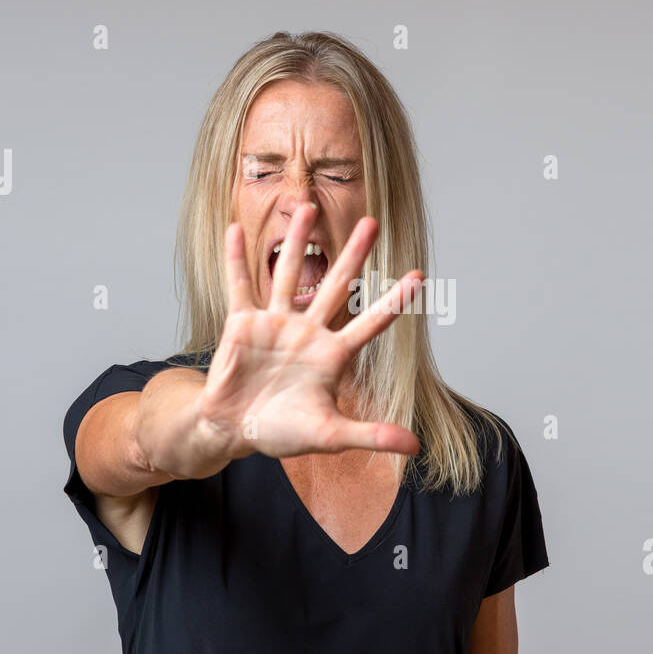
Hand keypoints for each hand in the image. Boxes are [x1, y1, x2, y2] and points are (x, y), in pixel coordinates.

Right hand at [193, 201, 423, 460]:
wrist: (236, 430)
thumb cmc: (284, 431)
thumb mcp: (330, 436)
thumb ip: (371, 436)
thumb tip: (415, 447)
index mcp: (333, 355)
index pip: (370, 322)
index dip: (394, 300)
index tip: (419, 275)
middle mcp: (308, 331)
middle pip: (336, 286)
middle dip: (353, 254)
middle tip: (372, 222)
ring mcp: (276, 323)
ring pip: (289, 274)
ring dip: (297, 242)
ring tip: (307, 206)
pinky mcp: (243, 323)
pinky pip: (239, 286)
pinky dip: (235, 260)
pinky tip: (233, 230)